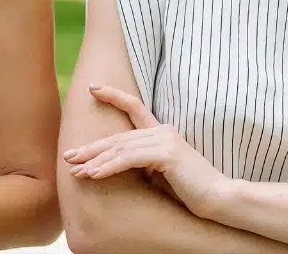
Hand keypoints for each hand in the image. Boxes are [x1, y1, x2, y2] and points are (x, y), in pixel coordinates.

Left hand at [64, 84, 234, 216]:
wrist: (218, 198)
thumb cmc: (190, 190)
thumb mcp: (161, 173)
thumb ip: (143, 164)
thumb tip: (117, 165)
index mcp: (163, 132)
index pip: (136, 107)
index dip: (114, 95)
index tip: (93, 88)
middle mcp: (164, 131)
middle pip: (119, 136)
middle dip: (91, 147)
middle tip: (68, 155)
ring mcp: (166, 140)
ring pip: (121, 148)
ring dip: (95, 161)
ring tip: (76, 171)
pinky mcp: (167, 154)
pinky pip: (130, 159)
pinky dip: (109, 167)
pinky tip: (94, 175)